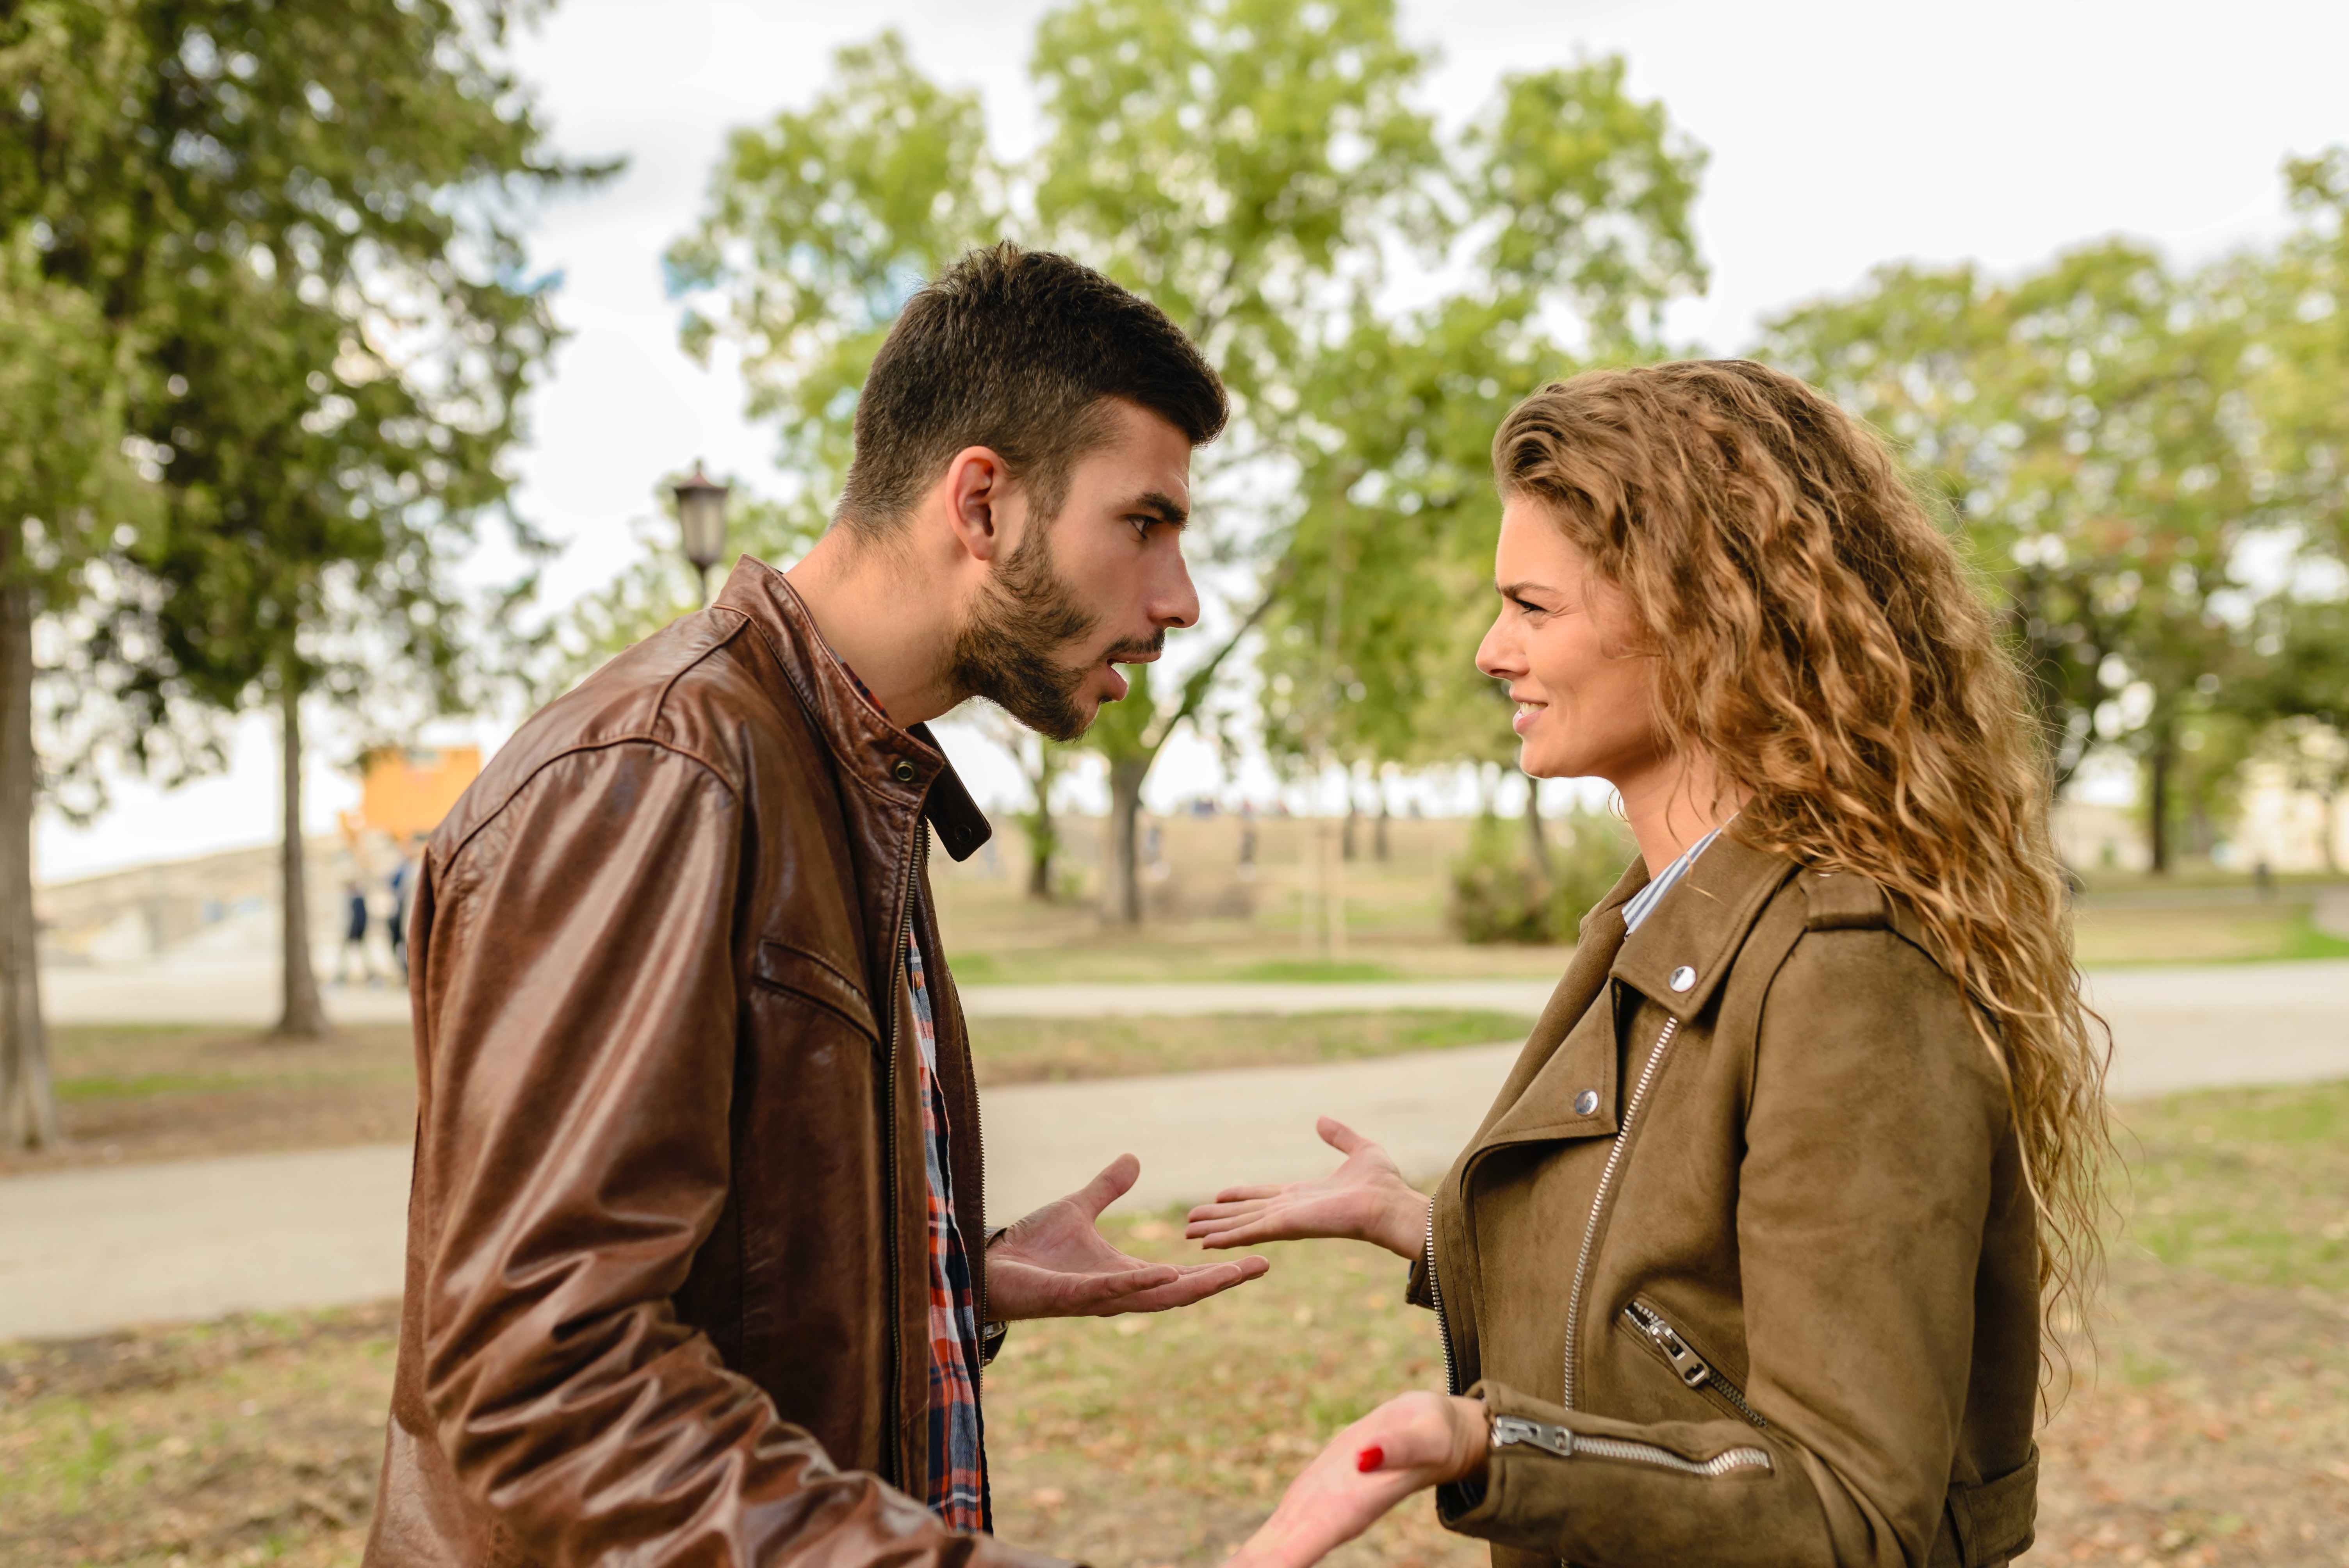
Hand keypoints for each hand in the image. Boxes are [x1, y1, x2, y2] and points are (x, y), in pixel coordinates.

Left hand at [986, 1154, 1270, 1320]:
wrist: (990, 1266)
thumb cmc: (1030, 1247)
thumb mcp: (1078, 1208)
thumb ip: (1107, 1189)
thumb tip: (1134, 1160)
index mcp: (1126, 1274)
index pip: (1182, 1274)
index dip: (1218, 1267)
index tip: (1255, 1256)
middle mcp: (1120, 1292)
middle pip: (1182, 1290)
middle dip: (1221, 1280)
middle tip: (1261, 1265)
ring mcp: (1099, 1297)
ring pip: (1157, 1296)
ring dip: (1194, 1285)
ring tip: (1230, 1273)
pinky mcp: (1074, 1296)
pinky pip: (1113, 1291)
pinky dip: (1139, 1283)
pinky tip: (1165, 1272)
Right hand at [1185, 1117, 1426, 1260]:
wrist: (1390, 1206)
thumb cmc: (1383, 1185)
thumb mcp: (1361, 1150)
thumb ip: (1339, 1136)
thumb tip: (1321, 1120)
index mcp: (1304, 1194)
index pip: (1264, 1196)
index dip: (1241, 1196)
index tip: (1220, 1195)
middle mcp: (1290, 1210)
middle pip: (1245, 1213)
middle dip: (1219, 1217)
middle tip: (1191, 1221)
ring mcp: (1286, 1220)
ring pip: (1241, 1224)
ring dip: (1215, 1229)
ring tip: (1189, 1233)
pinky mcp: (1286, 1227)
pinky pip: (1249, 1231)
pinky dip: (1226, 1237)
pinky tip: (1205, 1243)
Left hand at [1227, 1392, 1489, 1567]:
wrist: (1430, 1432)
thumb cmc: (1434, 1435)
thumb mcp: (1424, 1436)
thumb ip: (1398, 1448)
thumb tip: (1366, 1457)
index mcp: (1350, 1508)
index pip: (1302, 1545)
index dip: (1275, 1564)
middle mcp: (1329, 1518)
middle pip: (1279, 1558)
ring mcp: (1316, 1510)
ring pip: (1271, 1549)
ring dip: (1246, 1565)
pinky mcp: (1309, 1496)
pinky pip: (1275, 1531)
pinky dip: (1252, 1554)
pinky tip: (1235, 1566)